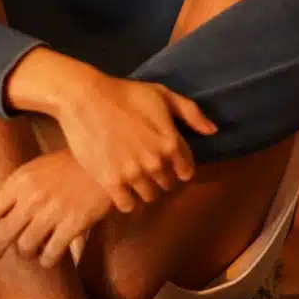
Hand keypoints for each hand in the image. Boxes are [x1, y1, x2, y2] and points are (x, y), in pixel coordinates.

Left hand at [0, 150, 111, 267]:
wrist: (102, 162)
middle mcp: (32, 197)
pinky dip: (47, 260)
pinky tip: (51, 255)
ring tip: (33, 249)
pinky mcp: (74, 223)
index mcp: (19, 182)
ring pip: (25, 248)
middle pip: (2, 236)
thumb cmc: (66, 167)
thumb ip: (15, 192)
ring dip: (27, 253)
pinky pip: (50, 255)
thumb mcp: (34, 170)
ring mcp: (53, 211)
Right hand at [4, 48, 217, 214]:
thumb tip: (213, 131)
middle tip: (147, 166)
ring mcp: (133, 174)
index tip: (168, 162)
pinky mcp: (111, 182)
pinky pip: (128, 205)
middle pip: (168, 185)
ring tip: (134, 176)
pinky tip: (122, 188)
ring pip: (149, 196)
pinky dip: (127, 200)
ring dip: (145, 189)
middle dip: (161, 177)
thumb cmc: (126, 94)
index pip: (187, 171)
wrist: (86, 99)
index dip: (179, 167)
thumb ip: (191, 113)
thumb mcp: (162, 94)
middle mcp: (156, 163)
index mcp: (171, 142)